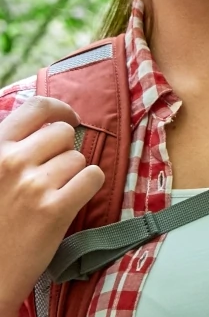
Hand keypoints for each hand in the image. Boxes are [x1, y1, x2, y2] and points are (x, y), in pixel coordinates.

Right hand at [0, 97, 104, 316]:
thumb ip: (7, 148)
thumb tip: (42, 124)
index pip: (37, 106)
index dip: (60, 109)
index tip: (69, 118)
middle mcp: (13, 161)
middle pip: (63, 133)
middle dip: (64, 151)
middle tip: (55, 173)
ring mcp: (34, 185)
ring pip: (78, 158)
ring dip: (74, 174)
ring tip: (55, 194)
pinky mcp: (55, 210)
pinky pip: (93, 177)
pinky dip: (89, 186)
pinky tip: (73, 199)